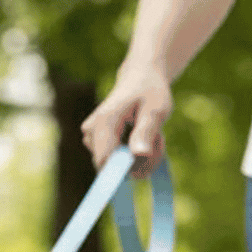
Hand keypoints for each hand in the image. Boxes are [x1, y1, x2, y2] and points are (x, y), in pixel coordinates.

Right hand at [81, 60, 172, 176]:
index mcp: (104, 123)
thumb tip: (139, 155)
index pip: (105, 161)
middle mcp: (91, 134)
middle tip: (160, 139)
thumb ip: (146, 131)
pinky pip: (115, 163)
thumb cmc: (150, 91)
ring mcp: (90, 141)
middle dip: (140, 161)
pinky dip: (133, 157)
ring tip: (152, 134)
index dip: (122, 173)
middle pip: (112, 167)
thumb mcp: (156, 108)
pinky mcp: (95, 146)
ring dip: (139, 159)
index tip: (141, 172)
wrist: (140, 78)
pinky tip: (140, 138)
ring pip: (116, 168)